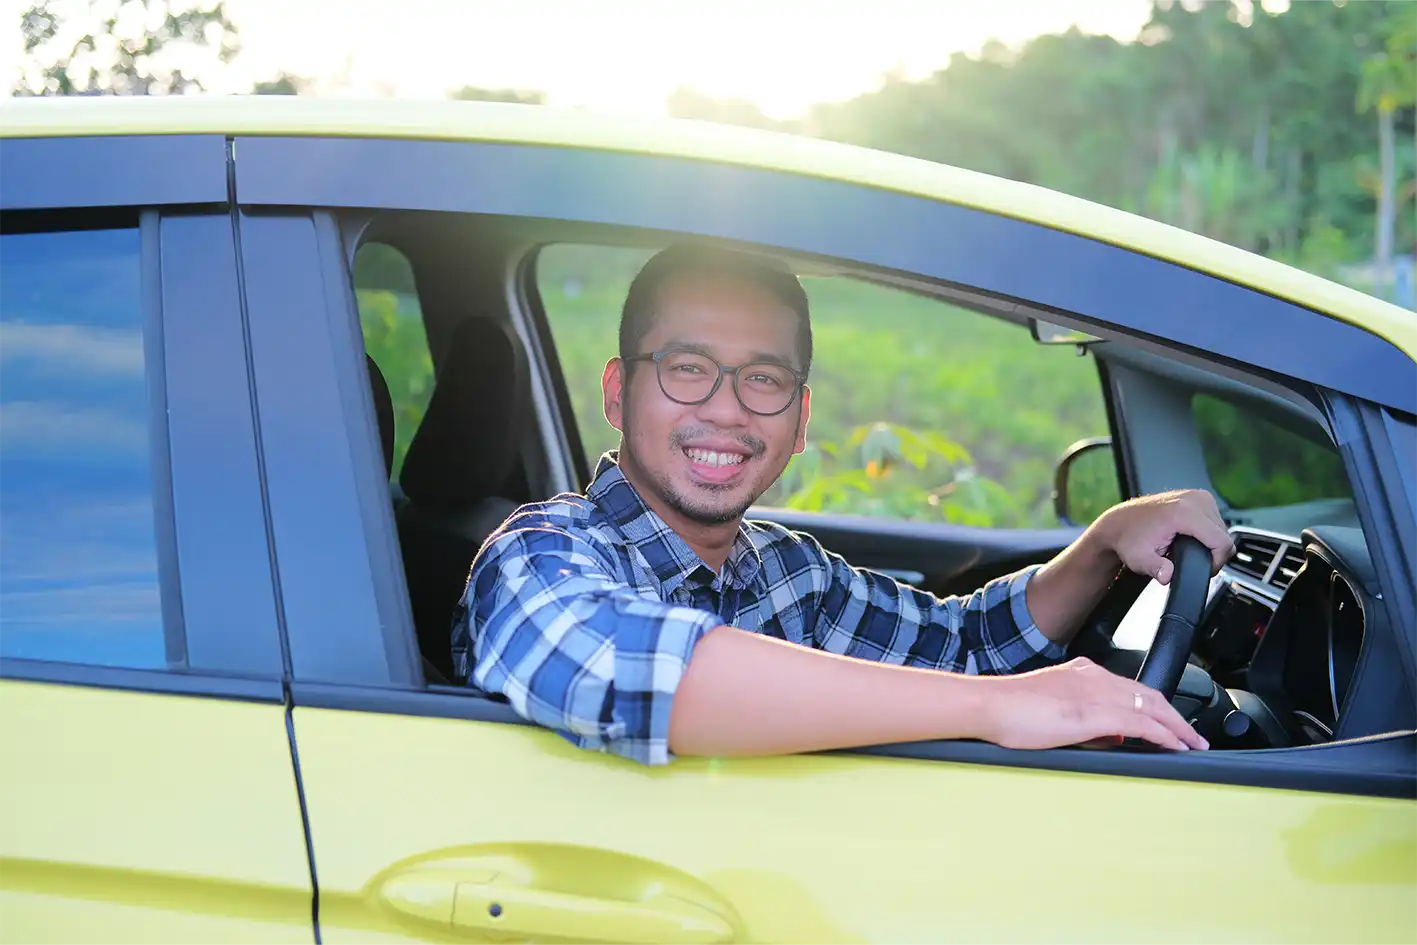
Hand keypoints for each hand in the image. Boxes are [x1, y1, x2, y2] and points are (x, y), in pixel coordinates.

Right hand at [980, 657, 1208, 751]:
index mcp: (1082, 673)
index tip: (1167, 723)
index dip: (1154, 706)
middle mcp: (1094, 677)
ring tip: (1192, 744)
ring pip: (1152, 706)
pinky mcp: (1095, 712)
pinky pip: (1142, 723)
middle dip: (1175, 717)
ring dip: (1177, 727)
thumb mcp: (1053, 714)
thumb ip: (1083, 723)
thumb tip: (1111, 739)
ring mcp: (1097, 692)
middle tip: (1192, 737)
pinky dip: (1164, 735)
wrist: (990, 705)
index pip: (1130, 689)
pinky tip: (1175, 746)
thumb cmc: (1009, 711)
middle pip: (1149, 695)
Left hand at [1093, 489, 1234, 583]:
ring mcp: (1197, 496)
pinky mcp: (1198, 496)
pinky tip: (1191, 538)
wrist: (1119, 523)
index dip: (1216, 562)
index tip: (1203, 569)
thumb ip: (1156, 568)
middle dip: (1212, 554)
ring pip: (1222, 528)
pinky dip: (1208, 532)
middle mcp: (1193, 499)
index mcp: (1183, 512)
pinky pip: (1216, 520)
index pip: (1222, 542)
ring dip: (1211, 543)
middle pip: (1224, 536)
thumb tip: (1167, 575)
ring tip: (1187, 549)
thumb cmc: (1129, 539)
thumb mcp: (1139, 559)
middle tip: (1190, 561)